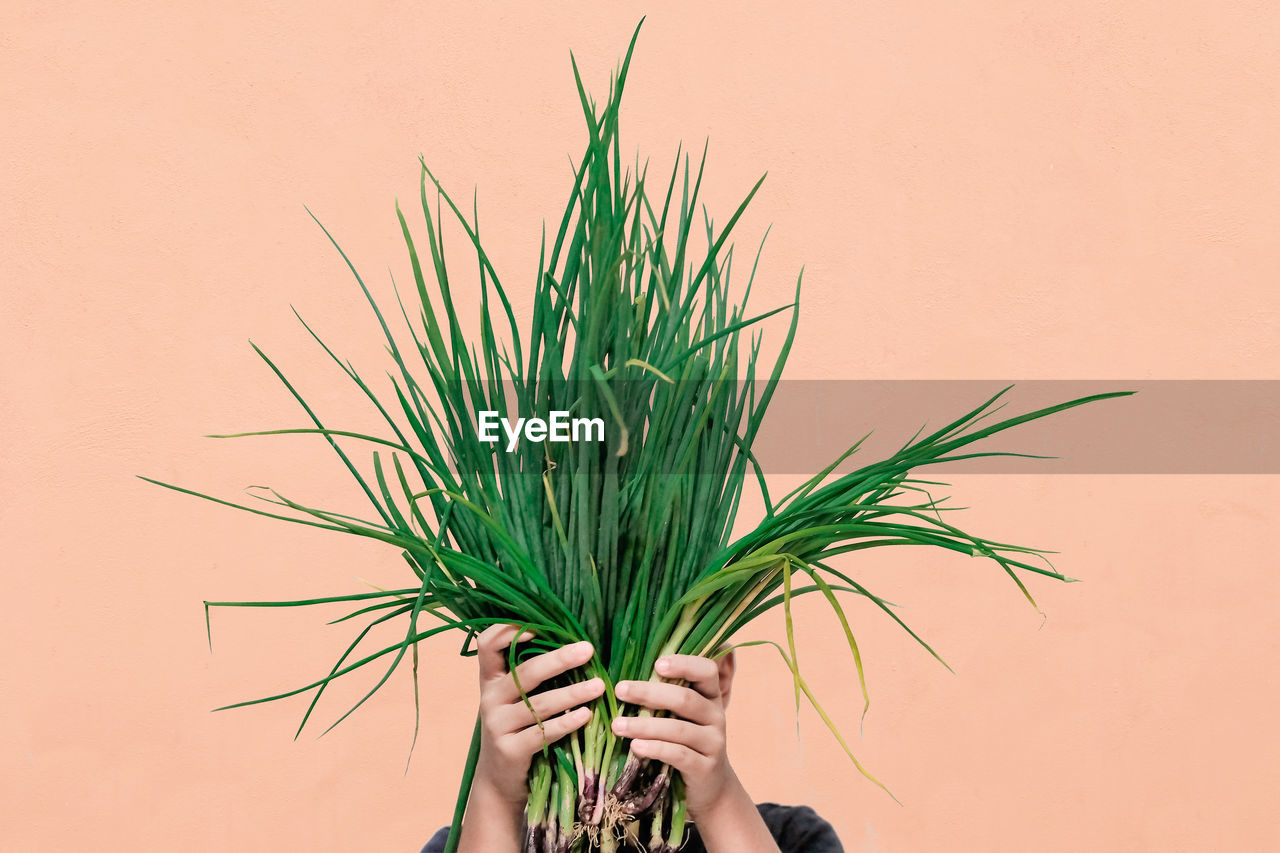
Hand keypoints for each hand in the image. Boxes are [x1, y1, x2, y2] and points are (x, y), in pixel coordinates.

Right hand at [471, 624, 605, 808]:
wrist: (498, 780)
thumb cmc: (515, 728)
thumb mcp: (512, 700)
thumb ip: (529, 675)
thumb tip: (574, 644)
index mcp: (490, 680)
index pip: (487, 645)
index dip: (507, 631)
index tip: (538, 626)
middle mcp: (490, 699)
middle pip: (525, 673)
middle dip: (559, 659)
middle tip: (588, 650)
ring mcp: (497, 725)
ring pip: (539, 704)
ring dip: (572, 693)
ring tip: (600, 686)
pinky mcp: (510, 750)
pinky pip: (543, 733)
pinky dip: (567, 723)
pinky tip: (586, 715)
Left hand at [612, 654, 737, 819]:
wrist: (709, 787)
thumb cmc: (686, 743)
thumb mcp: (682, 716)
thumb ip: (665, 697)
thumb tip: (624, 679)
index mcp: (710, 696)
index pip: (707, 671)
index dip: (684, 664)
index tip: (657, 664)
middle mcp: (716, 716)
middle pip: (685, 699)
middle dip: (650, 693)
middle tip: (620, 690)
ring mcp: (713, 743)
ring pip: (678, 729)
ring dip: (645, 725)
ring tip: (617, 725)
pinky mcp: (705, 768)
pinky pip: (679, 755)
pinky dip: (655, 749)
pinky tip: (635, 747)